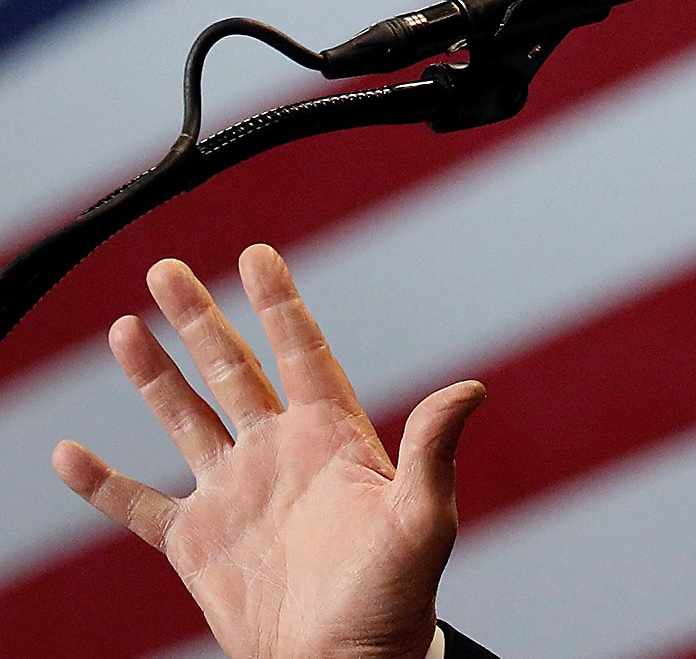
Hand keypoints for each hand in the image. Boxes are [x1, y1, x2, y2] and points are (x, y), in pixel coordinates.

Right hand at [50, 244, 484, 658]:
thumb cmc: (395, 598)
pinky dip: (102, 483)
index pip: (301, 352)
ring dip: (154, 376)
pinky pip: (139, 505)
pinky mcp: (198, 544)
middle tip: (166, 268)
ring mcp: (235, 494)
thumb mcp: (422, 518)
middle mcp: (279, 453)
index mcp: (332, 437)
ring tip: (126, 327)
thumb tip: (471, 389)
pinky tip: (68, 453)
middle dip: (200, 319)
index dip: (280, 303)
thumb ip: (434, 450)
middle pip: (233, 369)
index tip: (257, 253)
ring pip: (185, 419)